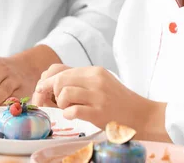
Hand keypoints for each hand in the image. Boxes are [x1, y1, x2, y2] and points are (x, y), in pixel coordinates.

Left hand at [34, 66, 170, 140]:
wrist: (141, 115)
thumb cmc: (116, 101)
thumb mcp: (99, 84)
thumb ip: (77, 81)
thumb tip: (46, 84)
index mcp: (94, 71)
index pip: (59, 69)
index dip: (46, 80)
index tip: (42, 91)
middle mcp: (95, 80)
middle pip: (59, 79)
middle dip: (50, 92)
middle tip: (53, 102)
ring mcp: (98, 96)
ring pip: (64, 92)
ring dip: (61, 104)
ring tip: (68, 108)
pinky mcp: (99, 112)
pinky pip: (72, 110)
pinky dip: (68, 114)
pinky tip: (73, 115)